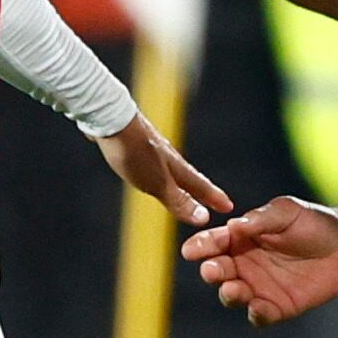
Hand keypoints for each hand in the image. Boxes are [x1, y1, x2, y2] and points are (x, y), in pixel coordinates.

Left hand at [95, 116, 230, 227]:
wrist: (110, 118)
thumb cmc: (134, 152)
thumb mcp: (157, 183)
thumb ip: (179, 200)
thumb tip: (204, 218)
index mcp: (175, 166)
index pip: (200, 185)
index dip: (213, 197)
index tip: (228, 206)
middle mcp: (167, 155)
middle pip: (188, 175)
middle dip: (200, 188)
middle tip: (211, 198)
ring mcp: (151, 147)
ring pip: (170, 166)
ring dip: (180, 178)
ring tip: (182, 185)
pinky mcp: (134, 143)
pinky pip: (152, 160)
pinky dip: (159, 169)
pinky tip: (149, 167)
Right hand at [182, 196, 337, 325]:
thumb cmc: (313, 222)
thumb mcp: (286, 212)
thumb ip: (260, 219)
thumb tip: (233, 226)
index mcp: (240, 240)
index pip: (214, 243)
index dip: (201, 246)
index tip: (192, 250)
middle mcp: (244, 265)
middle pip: (218, 272)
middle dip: (211, 271)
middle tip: (211, 270)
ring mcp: (259, 287)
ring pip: (233, 296)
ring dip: (229, 294)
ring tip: (234, 289)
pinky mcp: (277, 306)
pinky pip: (259, 315)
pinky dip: (256, 315)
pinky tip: (259, 308)